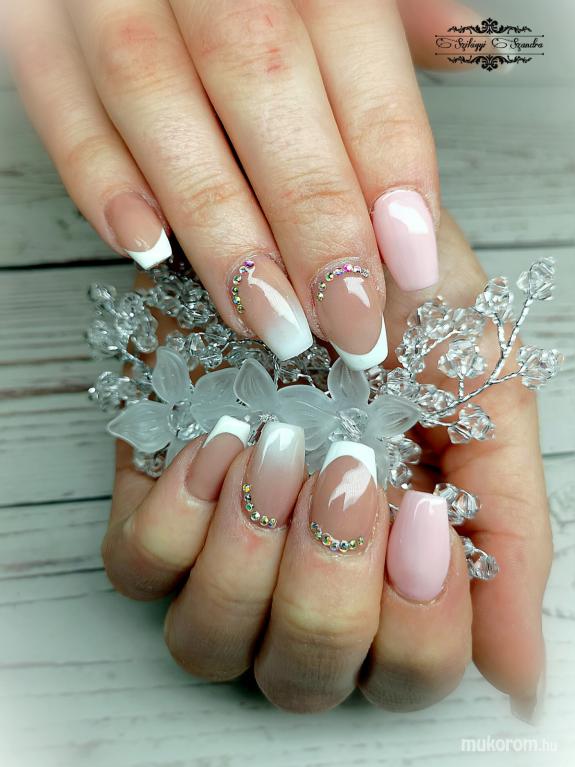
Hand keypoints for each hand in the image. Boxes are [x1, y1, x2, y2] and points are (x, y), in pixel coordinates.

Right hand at [3, 0, 480, 369]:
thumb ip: (388, 11)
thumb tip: (458, 40)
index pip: (356, 55)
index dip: (388, 168)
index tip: (408, 267)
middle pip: (264, 85)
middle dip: (311, 221)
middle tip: (346, 321)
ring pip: (159, 108)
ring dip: (219, 231)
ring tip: (268, 319)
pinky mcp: (41, 39)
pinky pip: (63, 112)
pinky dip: (101, 185)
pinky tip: (149, 250)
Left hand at [98, 211, 550, 716]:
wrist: (322, 240)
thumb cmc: (406, 315)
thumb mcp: (484, 399)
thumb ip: (509, 528)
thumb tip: (520, 673)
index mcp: (394, 575)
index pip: (408, 673)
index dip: (418, 624)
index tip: (417, 507)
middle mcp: (305, 585)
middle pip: (306, 676)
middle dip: (328, 588)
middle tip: (345, 474)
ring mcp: (222, 553)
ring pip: (209, 643)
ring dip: (248, 559)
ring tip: (278, 448)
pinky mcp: (154, 504)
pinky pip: (138, 568)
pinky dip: (178, 517)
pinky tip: (219, 441)